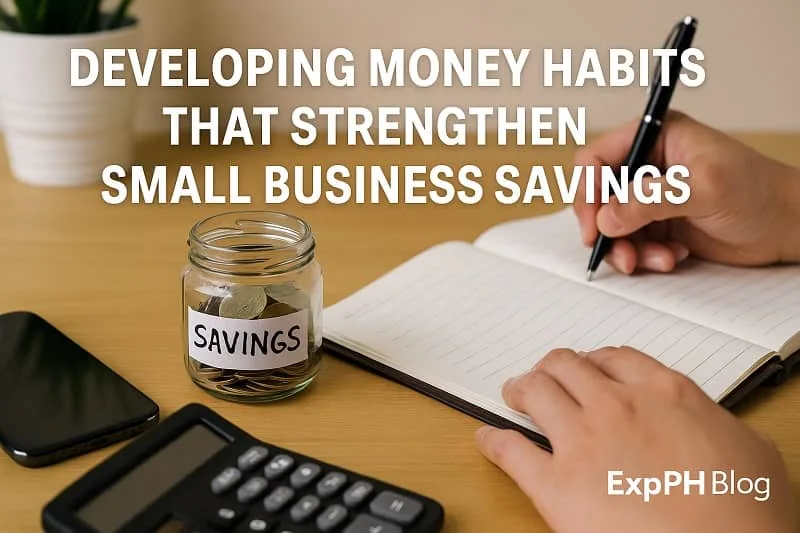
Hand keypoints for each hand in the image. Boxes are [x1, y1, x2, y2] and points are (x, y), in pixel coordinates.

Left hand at [476, 347, 795, 532]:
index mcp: (665, 394)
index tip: (589, 367)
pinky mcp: (555, 485)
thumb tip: (707, 424)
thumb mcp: (751, 454)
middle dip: (552, 368)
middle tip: (545, 376)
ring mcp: (582, 442)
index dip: (595, 360)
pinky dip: (493, 441)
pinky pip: (510, 451)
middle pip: (566, 365)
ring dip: (520, 389)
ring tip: (514, 394)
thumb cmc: (746, 516)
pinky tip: (487, 440)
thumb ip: (715, 425)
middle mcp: (617, 406)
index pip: (616, 358)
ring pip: (534, 391)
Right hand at [574, 111, 799, 273]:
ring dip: (626, 249)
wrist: (789, 226)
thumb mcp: (705, 189)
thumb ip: (652, 200)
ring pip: (612, 226)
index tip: (594, 224)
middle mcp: (648, 166)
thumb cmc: (759, 193)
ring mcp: (651, 197)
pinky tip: (672, 257)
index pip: (597, 159)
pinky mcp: (659, 225)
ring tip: (655, 260)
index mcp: (656, 138)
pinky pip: (631, 244)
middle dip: (605, 228)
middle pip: (599, 197)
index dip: (589, 191)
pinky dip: (644, 257)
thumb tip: (608, 219)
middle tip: (617, 252)